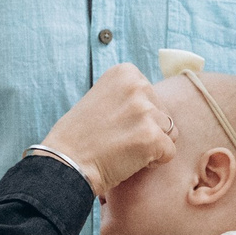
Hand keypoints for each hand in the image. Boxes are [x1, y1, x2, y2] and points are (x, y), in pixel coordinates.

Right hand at [38, 65, 176, 196]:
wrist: (66, 162)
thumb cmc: (80, 136)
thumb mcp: (103, 98)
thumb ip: (129, 97)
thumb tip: (156, 105)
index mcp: (125, 72)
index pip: (153, 97)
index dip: (139, 117)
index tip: (115, 124)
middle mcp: (137, 86)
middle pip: (164, 114)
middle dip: (148, 130)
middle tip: (118, 140)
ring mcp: (145, 111)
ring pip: (169, 132)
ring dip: (151, 145)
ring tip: (124, 149)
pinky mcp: (152, 137)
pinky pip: (169, 152)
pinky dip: (154, 162)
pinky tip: (129, 161)